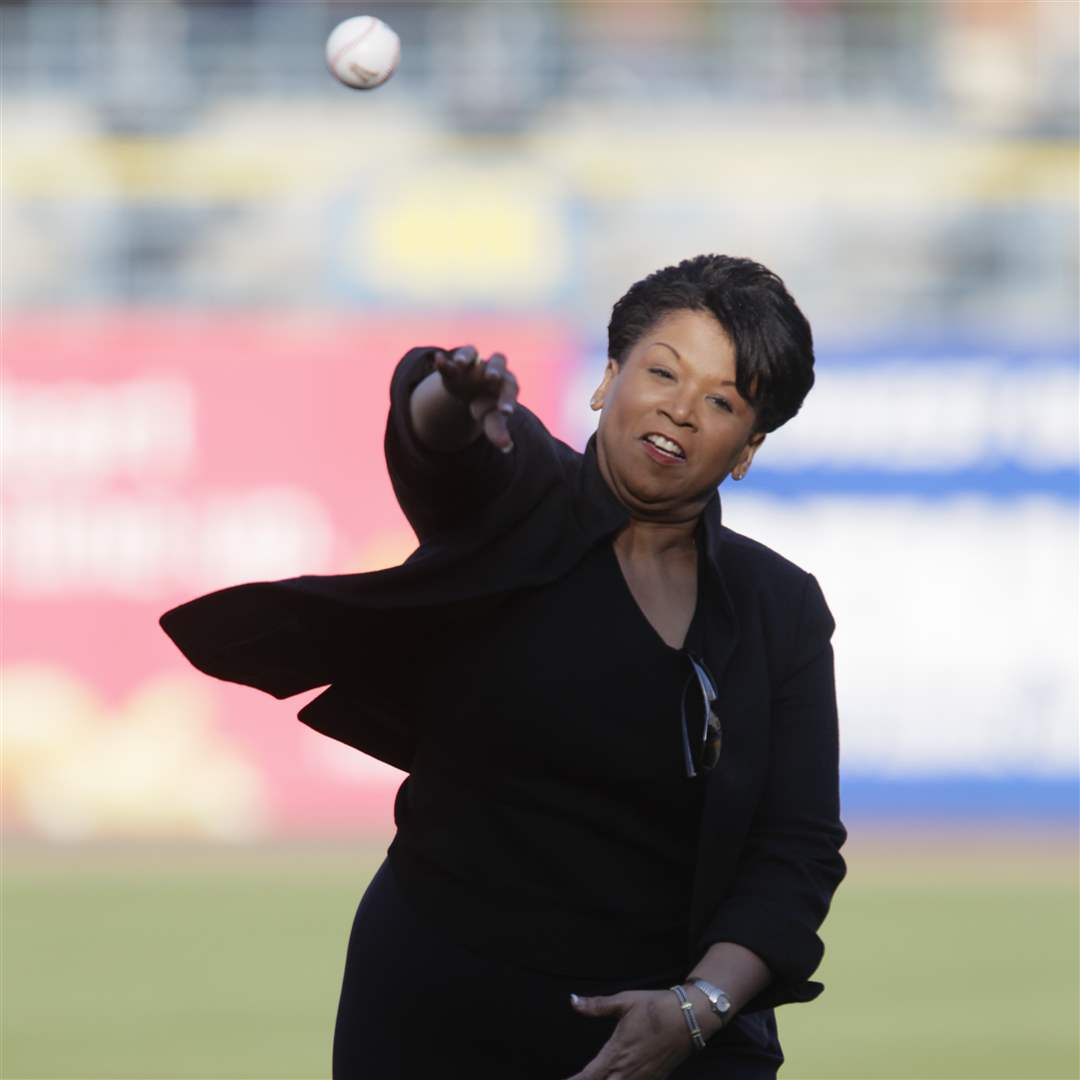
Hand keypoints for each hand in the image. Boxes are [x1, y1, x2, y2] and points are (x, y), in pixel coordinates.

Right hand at [433, 345, 518, 452]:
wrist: (470, 392)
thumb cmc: (486, 406)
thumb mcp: (491, 418)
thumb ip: (498, 430)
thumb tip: (506, 447)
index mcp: (505, 382)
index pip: (510, 388)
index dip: (507, 399)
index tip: (505, 413)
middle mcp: (490, 368)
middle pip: (497, 361)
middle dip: (494, 369)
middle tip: (491, 377)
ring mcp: (471, 364)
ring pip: (471, 353)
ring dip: (465, 357)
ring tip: (460, 363)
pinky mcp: (453, 366)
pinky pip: (449, 360)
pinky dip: (443, 361)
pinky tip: (438, 359)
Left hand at [561, 989, 694, 1079]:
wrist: (689, 1018)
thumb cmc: (655, 1007)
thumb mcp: (624, 1001)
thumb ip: (597, 1005)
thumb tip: (573, 1000)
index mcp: (617, 1053)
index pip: (589, 1076)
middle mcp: (628, 1071)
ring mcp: (643, 1079)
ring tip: (598, 1079)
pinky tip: (618, 1079)